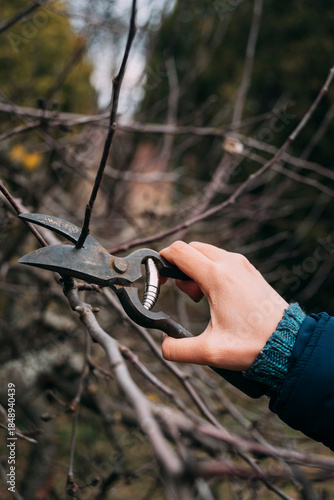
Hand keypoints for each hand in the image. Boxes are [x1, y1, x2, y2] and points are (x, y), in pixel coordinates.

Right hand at [160, 241, 287, 370]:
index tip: (159, 280)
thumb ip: (177, 349)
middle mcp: (229, 264)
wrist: (290, 343)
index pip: (178, 251)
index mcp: (217, 277)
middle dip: (179, 266)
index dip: (161, 261)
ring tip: (201, 298)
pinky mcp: (249, 271)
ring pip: (207, 252)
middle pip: (191, 248)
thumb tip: (164, 346)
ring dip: (195, 268)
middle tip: (187, 295)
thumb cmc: (253, 345)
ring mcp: (242, 265)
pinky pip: (222, 259)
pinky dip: (211, 270)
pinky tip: (216, 297)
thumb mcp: (210, 352)